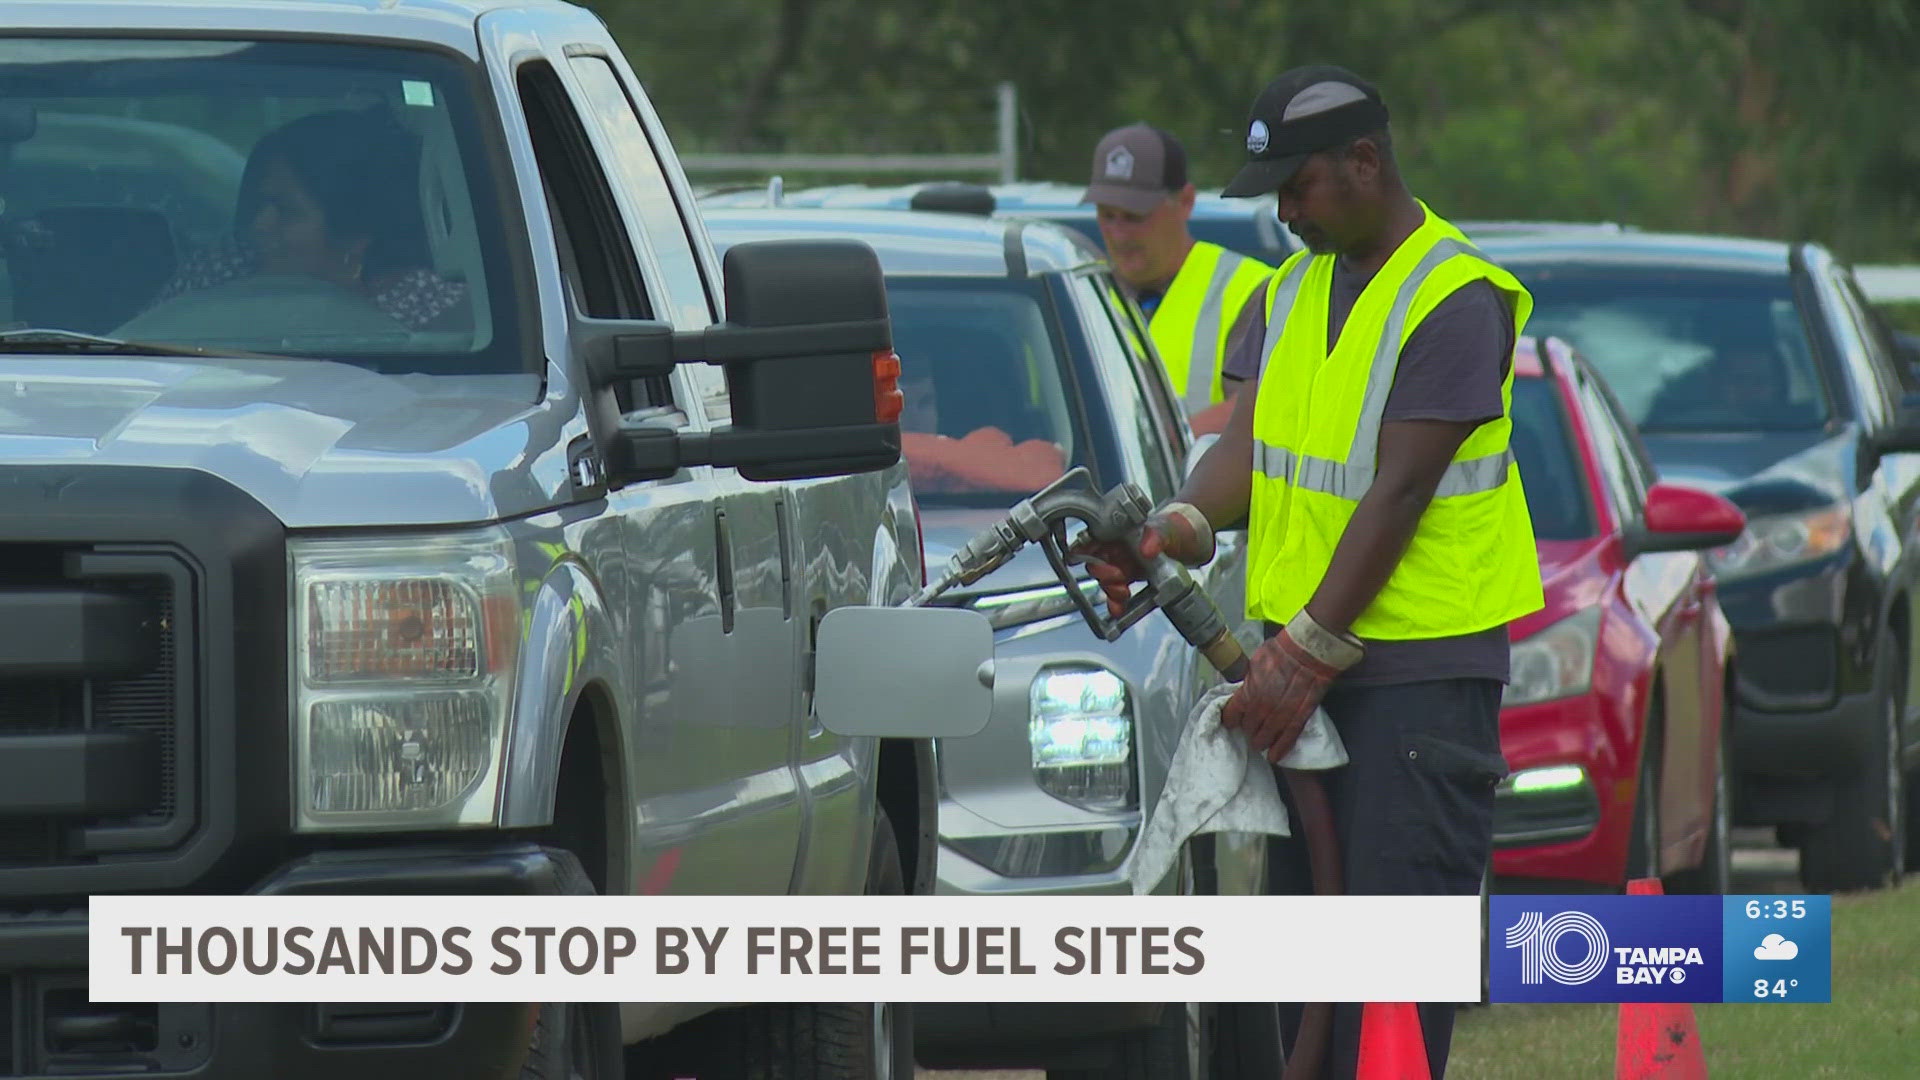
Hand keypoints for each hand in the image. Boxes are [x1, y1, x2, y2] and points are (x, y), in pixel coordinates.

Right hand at [1071, 508, 1206, 618]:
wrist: (1191, 541)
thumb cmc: (1175, 529)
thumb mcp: (1168, 530)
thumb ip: (1156, 537)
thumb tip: (1146, 548)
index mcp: (1118, 533)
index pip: (1090, 540)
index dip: (1084, 551)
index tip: (1089, 560)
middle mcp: (1117, 549)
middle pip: (1096, 565)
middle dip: (1104, 575)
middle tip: (1119, 578)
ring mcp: (1123, 565)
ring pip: (1106, 582)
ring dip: (1111, 592)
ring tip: (1123, 594)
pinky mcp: (1132, 580)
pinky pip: (1118, 595)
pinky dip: (1116, 605)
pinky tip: (1119, 610)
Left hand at [1221, 627, 1340, 762]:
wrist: (1309, 650)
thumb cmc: (1281, 650)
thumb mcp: (1255, 661)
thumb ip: (1249, 679)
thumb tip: (1245, 688)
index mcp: (1249, 691)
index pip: (1233, 713)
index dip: (1232, 719)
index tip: (1232, 722)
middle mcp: (1263, 706)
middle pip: (1250, 727)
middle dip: (1248, 731)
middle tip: (1249, 732)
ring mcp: (1282, 713)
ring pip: (1268, 734)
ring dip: (1262, 741)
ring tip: (1260, 744)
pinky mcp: (1300, 715)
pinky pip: (1289, 735)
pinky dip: (1281, 747)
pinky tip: (1275, 757)